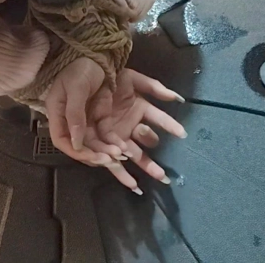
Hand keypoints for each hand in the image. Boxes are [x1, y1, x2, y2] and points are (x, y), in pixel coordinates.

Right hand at [45, 57, 115, 166]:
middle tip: (112, 159)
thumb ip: (75, 114)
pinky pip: (106, 134)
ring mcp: (85, 119)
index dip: (76, 152)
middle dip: (96, 154)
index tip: (93, 157)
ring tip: (121, 155)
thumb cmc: (80, 66)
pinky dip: (114, 142)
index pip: (61, 140)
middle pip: (80, 145)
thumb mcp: (76, 87)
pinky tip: (125, 148)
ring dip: (106, 151)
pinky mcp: (99, 116)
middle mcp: (70, 120)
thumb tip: (76, 142)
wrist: (96, 53)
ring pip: (94, 142)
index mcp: (57, 113)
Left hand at [85, 69, 186, 192]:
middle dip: (156, 154)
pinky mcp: (103, 143)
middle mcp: (131, 124)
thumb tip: (177, 98)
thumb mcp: (131, 79)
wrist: (82, 80)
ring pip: (134, 154)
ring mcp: (118, 135)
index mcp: (139, 108)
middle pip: (147, 142)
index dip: (170, 125)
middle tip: (160, 166)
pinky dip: (122, 172)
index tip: (181, 133)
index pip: (159, 118)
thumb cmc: (106, 79)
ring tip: (159, 178)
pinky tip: (134, 185)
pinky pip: (113, 160)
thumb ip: (154, 87)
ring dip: (146, 166)